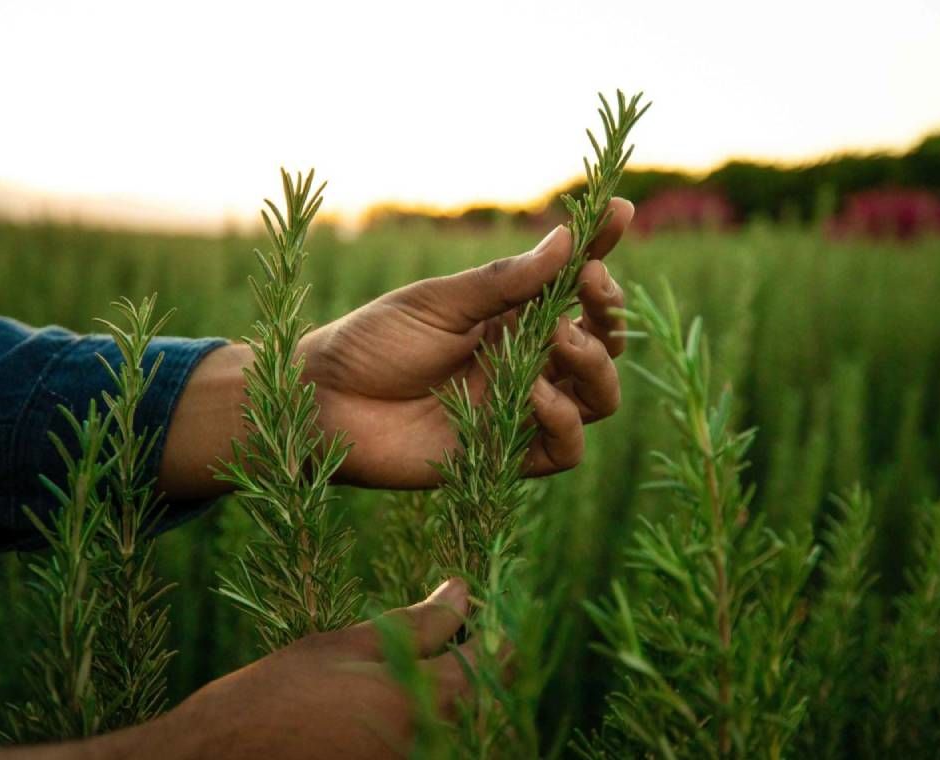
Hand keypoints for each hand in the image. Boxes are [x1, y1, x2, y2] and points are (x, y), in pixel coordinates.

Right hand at [0, 579, 477, 759]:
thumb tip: (462, 591)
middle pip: (491, 704)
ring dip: (466, 696)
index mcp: (422, 700)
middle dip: (489, 666)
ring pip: (467, 729)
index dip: (500, 630)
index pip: (494, 663)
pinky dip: (437, 723)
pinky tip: (410, 699)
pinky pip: (433, 747)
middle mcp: (429, 744)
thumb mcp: (346, 644)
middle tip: (465, 634)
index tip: (488, 606)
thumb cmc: (273, 695)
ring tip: (438, 662)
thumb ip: (416, 622)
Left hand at [301, 198, 632, 487]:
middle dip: (608, 313)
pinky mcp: (506, 454)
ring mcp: (521, 410)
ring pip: (598, 397)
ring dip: (594, 364)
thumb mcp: (439, 302)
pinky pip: (565, 449)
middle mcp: (527, 362)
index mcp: (513, 317)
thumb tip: (567, 238)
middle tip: (588, 286)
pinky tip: (535, 393)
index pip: (575, 285)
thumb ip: (505, 280)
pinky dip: (562, 420)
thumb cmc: (373, 342)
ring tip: (561, 340)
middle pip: (604, 344)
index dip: (602, 251)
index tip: (617, 216)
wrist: (323, 403)